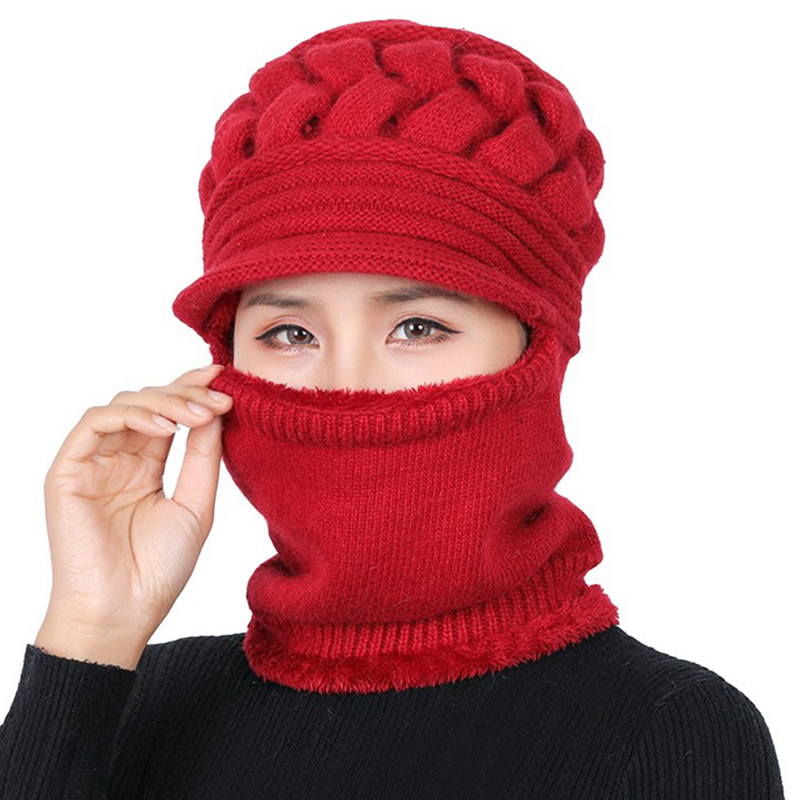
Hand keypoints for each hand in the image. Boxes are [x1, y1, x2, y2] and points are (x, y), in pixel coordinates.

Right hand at [37, 363, 231, 653]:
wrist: (124, 612)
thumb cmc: (159, 568)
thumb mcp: (196, 505)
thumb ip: (204, 457)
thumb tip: (217, 410)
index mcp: (146, 467)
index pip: (169, 415)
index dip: (193, 392)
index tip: (225, 379)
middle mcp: (118, 459)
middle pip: (149, 403)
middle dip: (186, 394)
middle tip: (219, 397)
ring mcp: (92, 463)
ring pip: (124, 405)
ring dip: (164, 402)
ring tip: (198, 415)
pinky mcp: (68, 471)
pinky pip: (95, 424)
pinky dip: (132, 416)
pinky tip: (166, 426)